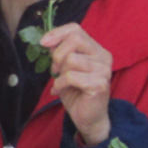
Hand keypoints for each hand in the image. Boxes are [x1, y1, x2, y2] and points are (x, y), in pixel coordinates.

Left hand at [39, 23, 111, 146]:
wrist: (88, 118)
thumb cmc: (75, 91)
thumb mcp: (64, 68)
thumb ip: (60, 52)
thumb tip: (48, 41)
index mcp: (96, 49)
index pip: (76, 29)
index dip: (57, 33)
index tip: (43, 42)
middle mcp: (103, 56)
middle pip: (75, 39)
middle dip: (58, 53)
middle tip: (55, 69)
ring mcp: (104, 70)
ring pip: (71, 58)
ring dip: (60, 72)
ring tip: (60, 82)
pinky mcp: (99, 84)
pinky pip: (71, 76)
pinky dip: (60, 83)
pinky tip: (60, 90)